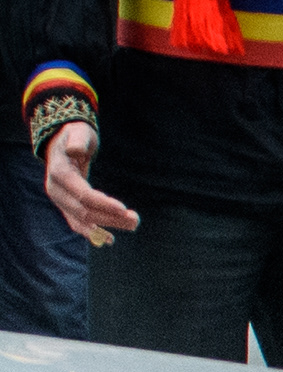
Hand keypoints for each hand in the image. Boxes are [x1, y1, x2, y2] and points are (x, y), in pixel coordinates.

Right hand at [41, 120, 131, 242]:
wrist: (62, 142)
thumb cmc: (75, 135)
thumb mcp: (78, 132)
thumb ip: (78, 141)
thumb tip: (75, 151)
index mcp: (59, 172)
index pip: (82, 193)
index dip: (102, 203)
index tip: (123, 208)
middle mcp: (56, 189)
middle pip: (83, 210)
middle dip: (110, 217)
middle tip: (136, 219)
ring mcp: (59, 199)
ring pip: (82, 219)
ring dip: (108, 225)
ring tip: (132, 224)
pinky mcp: (65, 205)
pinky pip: (77, 222)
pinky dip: (93, 232)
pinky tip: (110, 239)